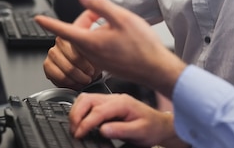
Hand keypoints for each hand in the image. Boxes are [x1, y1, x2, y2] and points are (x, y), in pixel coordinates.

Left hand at [35, 0, 186, 97]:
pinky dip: (102, 39)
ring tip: (114, 25)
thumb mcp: (121, 18)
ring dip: (95, 30)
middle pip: (78, 33)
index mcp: (91, 42)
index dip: (49, 23)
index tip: (38, 19)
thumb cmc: (142, 45)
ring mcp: (99, 62)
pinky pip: (97, 49)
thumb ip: (100, 6)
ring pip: (88, 41)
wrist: (156, 69)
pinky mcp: (107, 66)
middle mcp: (91, 55)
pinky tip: (119, 37)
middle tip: (101, 12)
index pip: (63, 31)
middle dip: (86, 20)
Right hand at [70, 93, 188, 147]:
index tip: (79, 134)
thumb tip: (102, 130)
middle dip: (76, 114)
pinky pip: (89, 102)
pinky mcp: (108, 104)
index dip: (86, 123)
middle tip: (74, 131)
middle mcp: (115, 98)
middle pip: (87, 99)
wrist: (159, 125)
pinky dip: (81, 110)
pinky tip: (81, 121)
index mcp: (122, 103)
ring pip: (86, 99)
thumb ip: (121, 130)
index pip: (98, 111)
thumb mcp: (139, 132)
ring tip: (75, 127)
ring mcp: (111, 100)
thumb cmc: (151, 128)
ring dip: (76, 111)